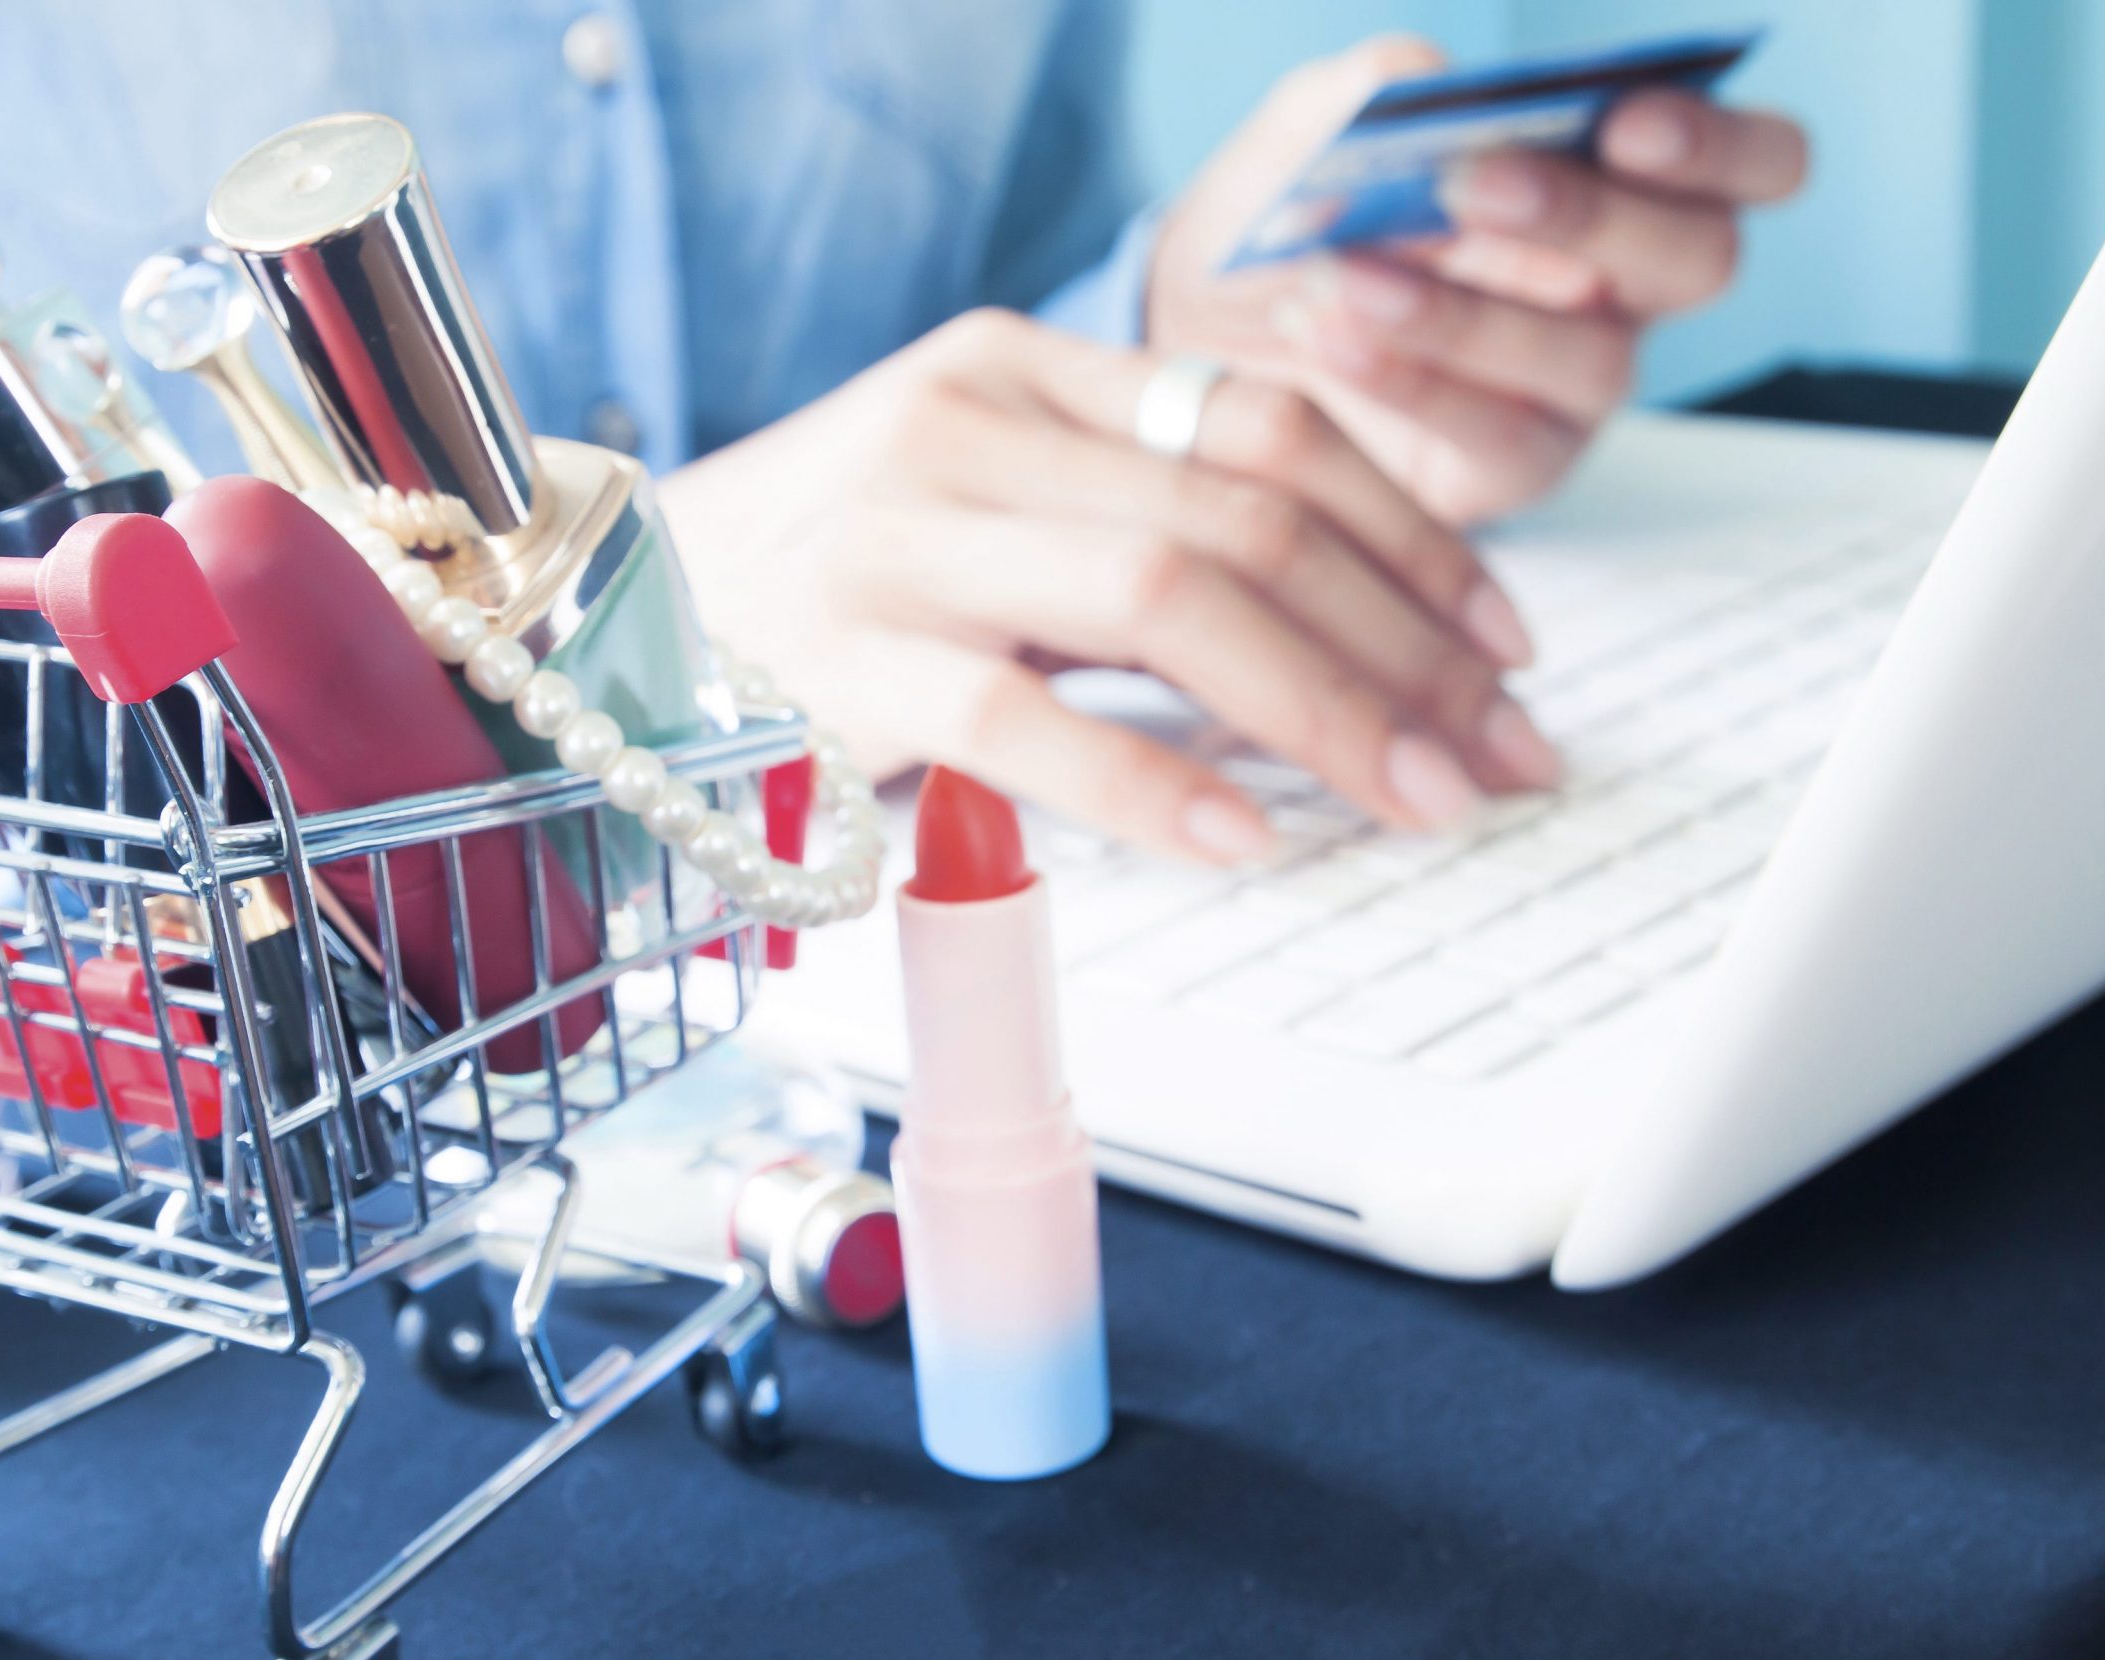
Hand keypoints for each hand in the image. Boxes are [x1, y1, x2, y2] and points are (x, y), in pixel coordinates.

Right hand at [659, 309, 1560, 862]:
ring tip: (1414, 801)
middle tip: (1495, 754)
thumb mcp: (984, 512)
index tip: (1501, 640)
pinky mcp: (841, 653)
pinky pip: (1028, 717)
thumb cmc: (817, 584)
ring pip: (1168, 596)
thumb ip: (1132, 544)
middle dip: (1405, 647)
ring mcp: (900, 532)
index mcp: (1025, 370)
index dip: (1413, 536)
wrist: (603, 617)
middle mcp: (970, 422)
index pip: (1269, 425)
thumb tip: (1333, 645)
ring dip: (1323, 712)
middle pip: (1249, 517)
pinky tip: (1243, 843)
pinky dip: (1151, 786)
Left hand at [1147, 37, 1807, 524]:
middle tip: (1477, 184)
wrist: (1202, 331)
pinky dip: (1410, 377)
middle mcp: (1627, 286)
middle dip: (1592, 217)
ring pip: (1591, 357)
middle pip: (1698, 259)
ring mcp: (1578, 387)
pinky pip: (1495, 432)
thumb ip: (1373, 92)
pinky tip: (1331, 333)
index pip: (1758, 163)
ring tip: (1349, 273)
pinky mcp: (1512, 468)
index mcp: (1623, 179)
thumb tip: (1427, 84)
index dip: (1721, 146)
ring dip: (1467, 312)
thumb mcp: (1316, 132)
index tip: (1628, 122)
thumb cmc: (1295, 219)